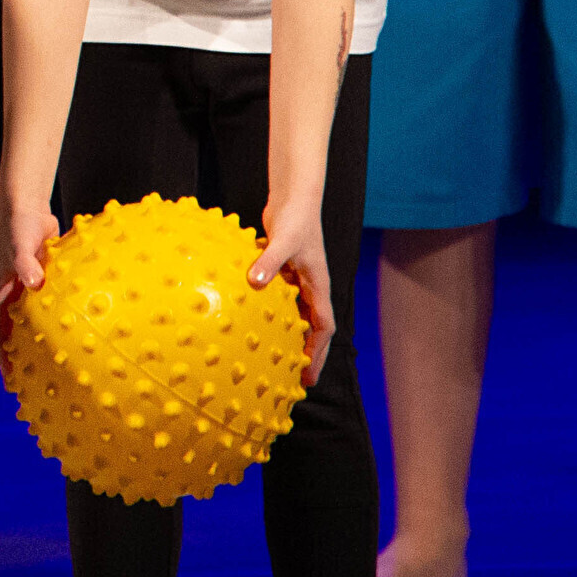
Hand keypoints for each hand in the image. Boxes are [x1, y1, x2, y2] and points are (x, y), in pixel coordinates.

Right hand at [0, 201, 59, 386]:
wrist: (28, 207)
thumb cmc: (19, 225)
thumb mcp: (21, 244)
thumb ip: (27, 264)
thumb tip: (35, 284)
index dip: (1, 355)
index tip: (10, 378)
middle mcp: (9, 294)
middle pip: (10, 333)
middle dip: (18, 357)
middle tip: (33, 382)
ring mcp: (25, 290)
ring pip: (28, 324)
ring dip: (36, 344)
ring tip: (54, 367)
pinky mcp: (41, 284)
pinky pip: (45, 310)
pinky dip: (54, 325)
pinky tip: (75, 335)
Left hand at [251, 200, 336, 386]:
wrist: (294, 199)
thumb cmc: (294, 219)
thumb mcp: (281, 241)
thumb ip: (269, 262)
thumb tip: (254, 283)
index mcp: (318, 286)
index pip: (323, 328)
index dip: (316, 353)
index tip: (306, 374)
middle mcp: (311, 287)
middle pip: (312, 327)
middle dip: (306, 353)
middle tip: (294, 378)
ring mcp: (298, 280)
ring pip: (296, 315)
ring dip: (289, 335)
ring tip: (276, 358)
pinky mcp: (284, 271)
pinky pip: (280, 300)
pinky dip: (272, 313)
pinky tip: (252, 323)